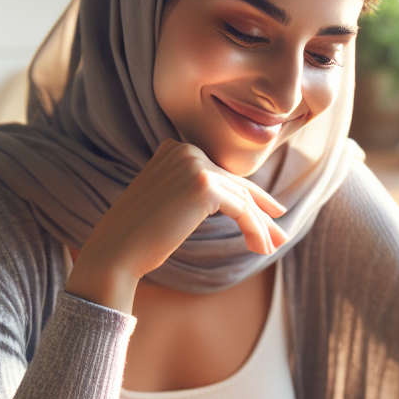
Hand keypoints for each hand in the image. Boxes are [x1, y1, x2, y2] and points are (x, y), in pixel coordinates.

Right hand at [66, 137, 287, 312]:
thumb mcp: (169, 203)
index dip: (249, 198)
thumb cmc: (140, 236)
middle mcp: (186, 150)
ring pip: (242, 199)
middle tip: (281, 234)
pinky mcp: (204, 186)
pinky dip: (255, 229)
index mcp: (175, 149)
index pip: (222, 176)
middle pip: (235, 186)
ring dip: (261, 226)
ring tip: (273, 248)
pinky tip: (261, 248)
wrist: (117, 250)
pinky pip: (241, 210)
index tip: (270, 215)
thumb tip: (234, 203)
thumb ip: (194, 193)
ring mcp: (195, 165)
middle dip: (262, 213)